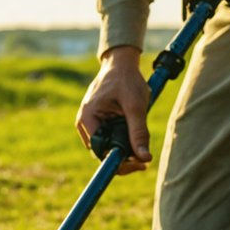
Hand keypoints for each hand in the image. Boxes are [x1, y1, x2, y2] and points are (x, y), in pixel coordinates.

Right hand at [75, 45, 151, 173]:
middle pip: (102, 153)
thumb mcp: (135, 105)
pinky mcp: (97, 123)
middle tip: (145, 159)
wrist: (121, 65)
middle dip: (124, 157)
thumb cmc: (127, 80)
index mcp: (88, 118)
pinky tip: (133, 137)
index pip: (100, 151)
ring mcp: (89, 124)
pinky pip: (108, 140)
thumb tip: (144, 157)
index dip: (119, 162)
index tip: (139, 164)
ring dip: (123, 150)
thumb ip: (139, 131)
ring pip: (106, 148)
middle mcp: (85, 123)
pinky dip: (121, 142)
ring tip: (141, 145)